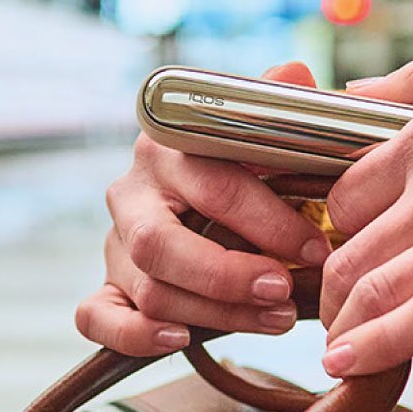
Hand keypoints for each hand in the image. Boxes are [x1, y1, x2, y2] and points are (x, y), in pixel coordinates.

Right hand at [75, 62, 333, 355]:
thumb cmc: (248, 166)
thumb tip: (294, 72)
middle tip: (283, 290)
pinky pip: (95, 317)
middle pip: (159, 244)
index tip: (317, 246)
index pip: (210, 185)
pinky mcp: (107, 284)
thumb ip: (274, 106)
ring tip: (275, 318)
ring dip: (215, 314)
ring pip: (147, 289)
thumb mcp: (263, 132)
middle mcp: (131, 191)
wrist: (212, 199)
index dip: (267, 220)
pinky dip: (133, 334)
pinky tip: (179, 339)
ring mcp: (115, 241)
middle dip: (227, 275)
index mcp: (168, 146)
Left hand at [320, 55, 412, 376]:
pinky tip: (351, 365)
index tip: (347, 255)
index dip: (339, 234)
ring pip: (375, 290)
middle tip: (335, 316)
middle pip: (349, 254)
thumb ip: (412, 84)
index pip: (345, 200)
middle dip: (331, 294)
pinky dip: (380, 345)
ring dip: (345, 328)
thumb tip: (352, 94)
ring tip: (336, 353)